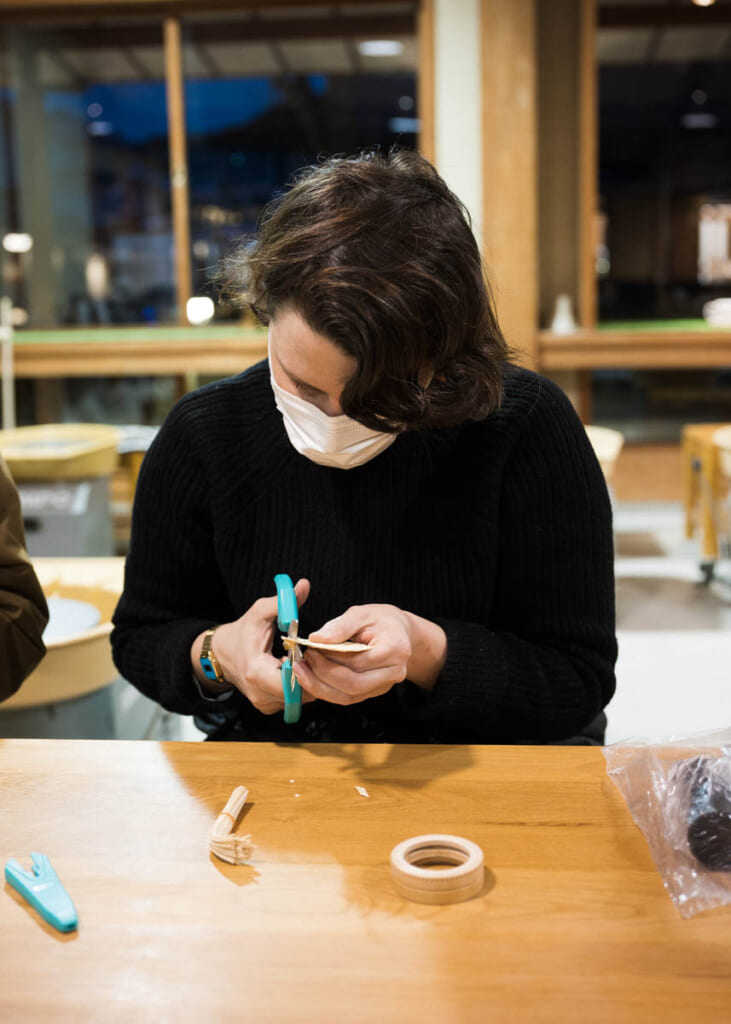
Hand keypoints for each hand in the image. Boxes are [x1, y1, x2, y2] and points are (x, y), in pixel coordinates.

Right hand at [193, 578, 313, 714]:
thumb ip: (283, 601)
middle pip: (301, 693)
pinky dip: (299, 686)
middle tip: (311, 654)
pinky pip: (293, 700)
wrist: (221, 654)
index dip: (309, 667)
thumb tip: (303, 586)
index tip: (311, 651)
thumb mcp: (259, 612)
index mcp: (257, 672)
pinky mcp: (268, 707)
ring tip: (303, 660)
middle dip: (312, 673)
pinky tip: (295, 670)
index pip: (294, 682)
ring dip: (307, 680)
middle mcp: (260, 694)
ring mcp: (264, 704)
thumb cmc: (242, 632)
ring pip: (300, 699)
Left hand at [293, 604, 446, 706]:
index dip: (331, 658)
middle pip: (354, 685)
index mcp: (395, 649)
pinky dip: (326, 690)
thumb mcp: (361, 613)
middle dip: (323, 675)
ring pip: (348, 696)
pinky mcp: (373, 692)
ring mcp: (384, 686)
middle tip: (303, 660)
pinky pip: (347, 697)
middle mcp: (394, 672)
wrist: (398, 632)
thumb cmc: (381, 620)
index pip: (358, 661)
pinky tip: (311, 677)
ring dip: (320, 686)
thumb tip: (316, 639)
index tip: (310, 648)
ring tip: (301, 670)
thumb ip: (339, 626)